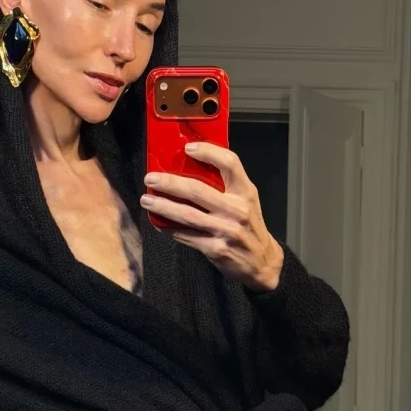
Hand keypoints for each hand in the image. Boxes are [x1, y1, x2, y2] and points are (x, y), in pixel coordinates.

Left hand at [141, 142, 284, 291]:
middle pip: (198, 190)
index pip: (229, 163)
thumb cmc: (249, 226)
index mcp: (245, 192)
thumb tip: (191, 167)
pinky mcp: (216, 249)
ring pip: (188, 215)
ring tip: (147, 200)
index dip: (208, 152)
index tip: (187, 148)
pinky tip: (158, 222)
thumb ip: (226, 185)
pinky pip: (187, 236)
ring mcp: (226, 230)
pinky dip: (170, 228)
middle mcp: (237, 209)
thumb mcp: (246, 200)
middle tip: (151, 178)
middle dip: (170, 183)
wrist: (262, 261)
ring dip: (164, 206)